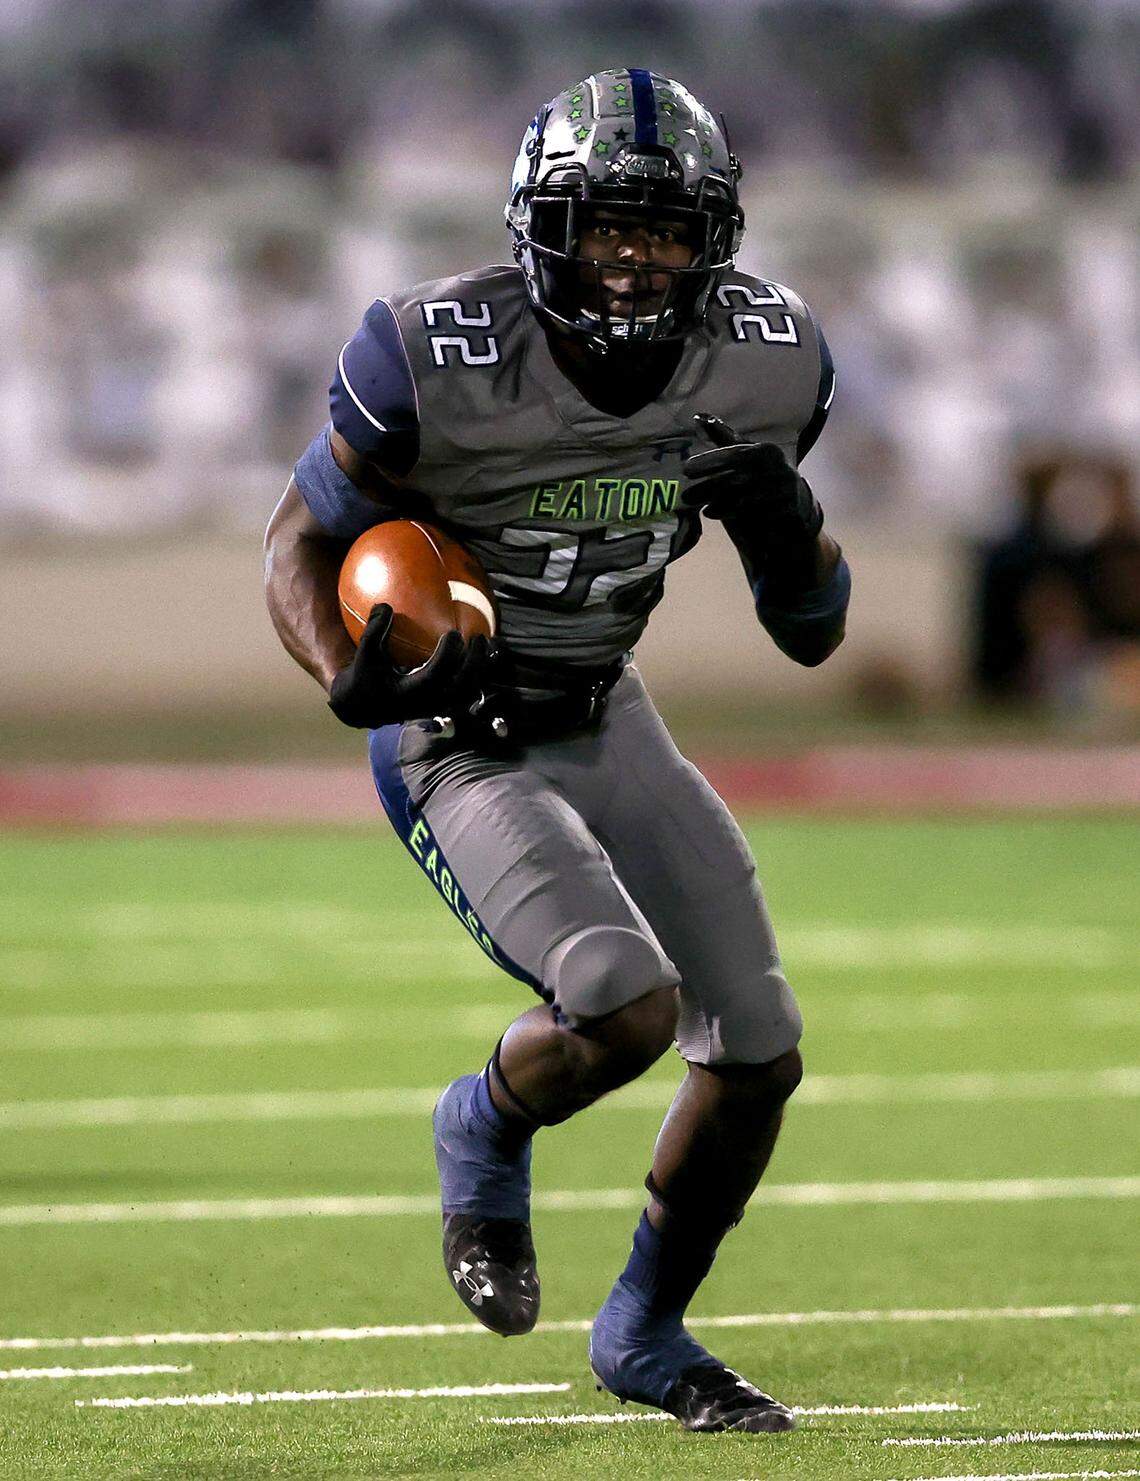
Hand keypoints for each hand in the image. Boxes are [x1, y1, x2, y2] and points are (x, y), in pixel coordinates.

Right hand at [328, 603, 492, 728]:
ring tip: (484, 644)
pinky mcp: (443, 705)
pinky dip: (477, 673)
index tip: (454, 633)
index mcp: (409, 693)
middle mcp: (428, 703)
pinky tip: (479, 653)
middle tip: (478, 637)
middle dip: (474, 661)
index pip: (436, 675)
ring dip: (481, 669)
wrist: (366, 707)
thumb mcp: (366, 655)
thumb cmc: (365, 677)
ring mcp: (438, 707)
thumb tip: (384, 605)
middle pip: (462, 686)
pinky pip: (467, 691)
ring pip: (470, 691)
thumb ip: (374, 631)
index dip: (448, 655)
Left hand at [681, 414, 822, 545]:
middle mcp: (776, 466)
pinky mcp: (788, 508)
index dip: (708, 462)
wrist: (794, 500)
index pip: (733, 454)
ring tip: (702, 510)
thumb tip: (698, 416)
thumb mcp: (744, 453)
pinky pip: (758, 514)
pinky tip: (715, 515)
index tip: (686, 469)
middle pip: (737, 478)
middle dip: (709, 488)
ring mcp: (784, 488)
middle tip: (686, 496)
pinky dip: (736, 515)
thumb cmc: (761, 473)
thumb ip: (722, 437)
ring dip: (721, 504)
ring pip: (746, 497)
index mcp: (764, 450)